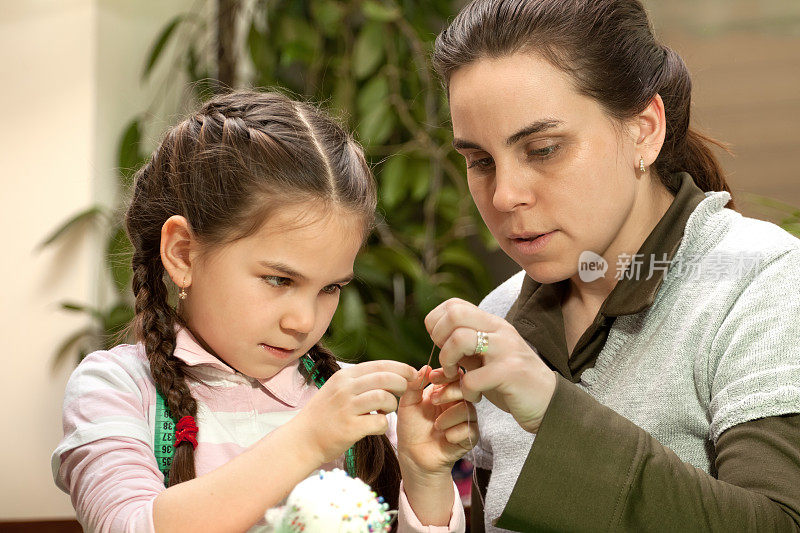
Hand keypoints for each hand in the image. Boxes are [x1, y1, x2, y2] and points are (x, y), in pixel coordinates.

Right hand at [288, 360, 415, 465]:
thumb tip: (390, 373)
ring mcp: (346, 408)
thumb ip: (359, 381)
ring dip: (392, 405)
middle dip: (402, 383)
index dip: (400, 368)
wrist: (302, 439)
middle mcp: (345, 389)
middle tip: (405, 391)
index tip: (412, 374)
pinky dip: (383, 424)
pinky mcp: (349, 428)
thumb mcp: (337, 389)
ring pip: (384, 398)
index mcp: (344, 377)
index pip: (380, 365)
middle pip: (385, 378)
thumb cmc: (324, 415)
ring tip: (385, 410)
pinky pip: (379, 422)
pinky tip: (377, 426)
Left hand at [396, 366, 477, 479]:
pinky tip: (445, 438)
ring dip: (449, 416)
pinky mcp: (469, 437)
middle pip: (466, 388)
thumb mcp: (408, 404)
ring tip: (436, 426)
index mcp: (445, 392)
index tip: (433, 379)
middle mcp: (458, 403)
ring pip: (468, 409)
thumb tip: (426, 367)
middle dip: (449, 392)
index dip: (447, 375)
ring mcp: (466, 420)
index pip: (455, 375)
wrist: (412, 456)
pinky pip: (470, 429)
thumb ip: (414, 385)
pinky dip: (455, 433)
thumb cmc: (410, 428)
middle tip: (433, 401)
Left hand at [425, 298, 556, 433]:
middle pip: (454, 315)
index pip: (454, 305)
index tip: (440, 345)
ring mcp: (506, 349)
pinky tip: (474, 396)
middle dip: (439, 337)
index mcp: (492, 324)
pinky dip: (466, 391)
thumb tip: (435, 343)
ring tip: (456, 376)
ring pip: (460, 339)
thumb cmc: (511, 382)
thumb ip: (464, 348)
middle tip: (446, 361)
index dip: (437, 323)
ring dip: (448, 362)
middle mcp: (500, 331)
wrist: (548, 403)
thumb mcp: (486, 359)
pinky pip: (473, 378)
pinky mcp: (511, 372)